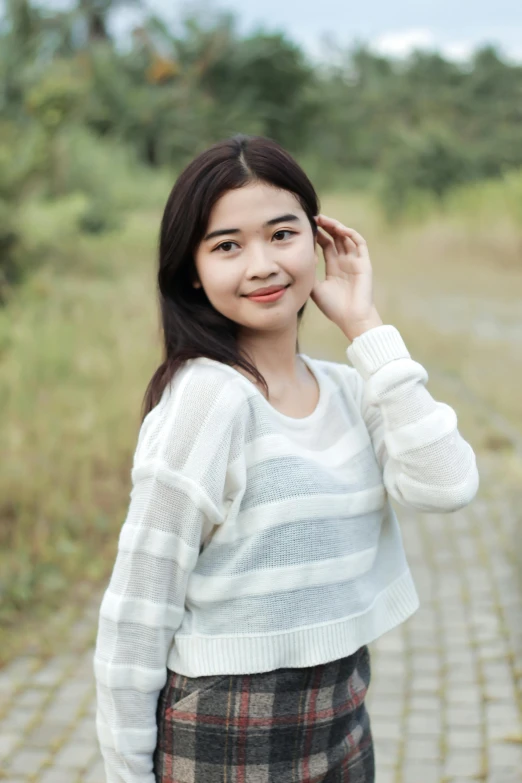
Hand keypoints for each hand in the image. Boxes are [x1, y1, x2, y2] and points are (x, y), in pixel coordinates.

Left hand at [310, 214, 382, 340]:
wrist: (351, 319)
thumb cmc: (334, 308)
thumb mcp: (315, 289)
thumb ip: (309, 274)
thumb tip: (300, 258)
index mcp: (334, 268)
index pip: (326, 244)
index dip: (318, 234)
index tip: (307, 226)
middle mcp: (345, 262)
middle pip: (336, 238)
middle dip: (326, 226)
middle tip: (314, 218)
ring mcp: (355, 261)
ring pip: (347, 237)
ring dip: (337, 227)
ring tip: (325, 220)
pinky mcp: (364, 263)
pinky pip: (360, 243)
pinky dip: (351, 234)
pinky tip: (340, 229)